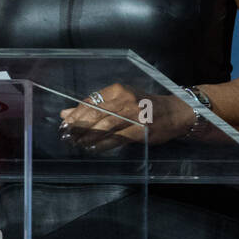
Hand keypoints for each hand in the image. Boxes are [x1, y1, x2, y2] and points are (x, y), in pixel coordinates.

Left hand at [59, 83, 194, 151]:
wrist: (173, 113)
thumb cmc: (144, 105)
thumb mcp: (120, 100)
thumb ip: (93, 106)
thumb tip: (66, 113)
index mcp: (118, 90)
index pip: (91, 102)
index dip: (76, 114)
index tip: (65, 123)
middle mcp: (125, 99)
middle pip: (95, 114)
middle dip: (78, 127)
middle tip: (67, 136)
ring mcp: (134, 115)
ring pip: (104, 127)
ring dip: (88, 137)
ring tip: (77, 143)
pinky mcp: (140, 130)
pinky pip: (116, 139)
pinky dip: (102, 144)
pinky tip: (93, 148)